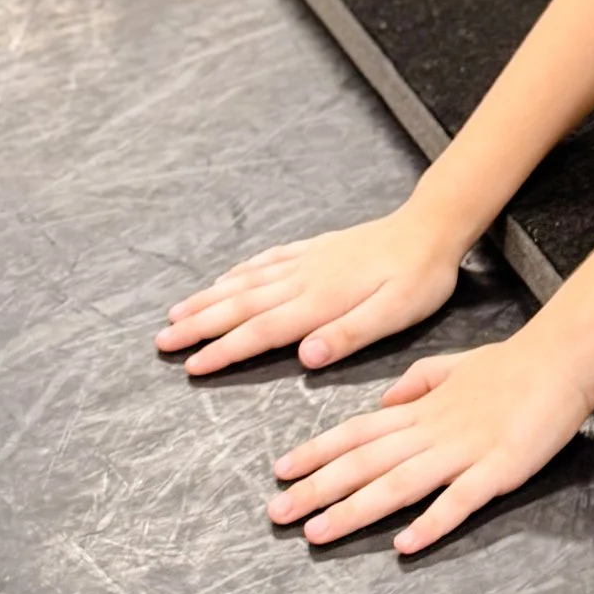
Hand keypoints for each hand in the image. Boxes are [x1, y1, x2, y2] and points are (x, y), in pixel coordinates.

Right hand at [159, 209, 463, 374]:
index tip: (191, 366)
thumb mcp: (394, 314)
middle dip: (198, 325)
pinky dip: (240, 272)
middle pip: (240, 306)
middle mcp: (304, 280)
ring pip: (246, 282)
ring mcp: (307, 261)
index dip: (224, 350)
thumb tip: (305, 358)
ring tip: (177, 313)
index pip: (261, 331)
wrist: (431, 227)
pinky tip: (226, 278)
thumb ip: (349, 335)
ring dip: (209, 299)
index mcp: (319, 302)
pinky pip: (267, 261)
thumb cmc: (418, 279)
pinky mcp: (316, 249)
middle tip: (162, 342)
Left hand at [268, 331, 593, 552]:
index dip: (316, 453)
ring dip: (354, 510)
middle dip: (317, 490)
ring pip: (398, 484)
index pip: (357, 433)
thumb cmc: (511, 363)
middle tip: (277, 514)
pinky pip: (459, 500)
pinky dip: (430, 523)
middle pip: (364, 463)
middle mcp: (432, 432)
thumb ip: (417, 382)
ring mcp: (463, 452)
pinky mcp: (498, 470)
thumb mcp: (453, 364)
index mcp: (420, 410)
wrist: (561, 357)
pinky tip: (405, 544)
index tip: (280, 471)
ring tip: (318, 533)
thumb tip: (384, 401)